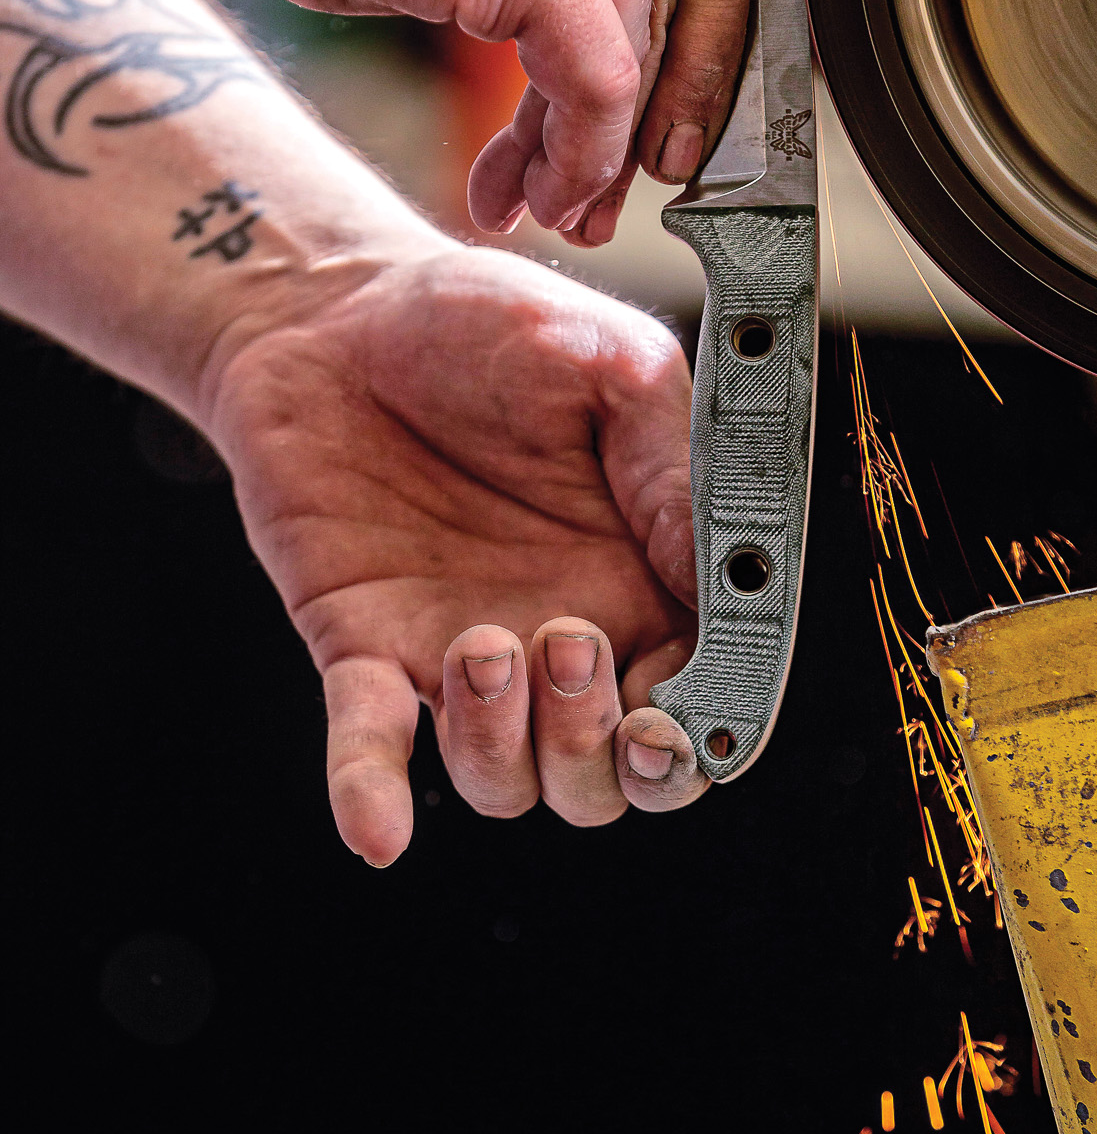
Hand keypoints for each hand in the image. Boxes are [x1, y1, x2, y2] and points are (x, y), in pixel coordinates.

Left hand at [206, 241, 708, 859]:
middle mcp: (564, 629)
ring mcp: (462, 651)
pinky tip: (378, 828)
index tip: (688, 706)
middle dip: (607, 754)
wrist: (332, 305)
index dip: (708, 722)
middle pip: (614, 778)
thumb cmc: (484, 321)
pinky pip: (371, 749)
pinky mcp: (364, 646)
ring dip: (507, 744)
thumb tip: (727, 578)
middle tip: (572, 645)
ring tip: (482, 641)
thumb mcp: (607, 367)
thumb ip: (674, 467)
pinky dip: (372, 795)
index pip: (706, 691)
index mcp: (645, 571)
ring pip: (510, 782)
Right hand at [241, 0, 751, 242]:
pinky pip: (595, 79)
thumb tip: (619, 31)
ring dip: (595, 150)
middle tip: (617, 186)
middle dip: (651, 113)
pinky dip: (577, 152)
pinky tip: (537, 191)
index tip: (681, 118)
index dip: (706, 40)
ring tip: (553, 203)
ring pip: (638, 45)